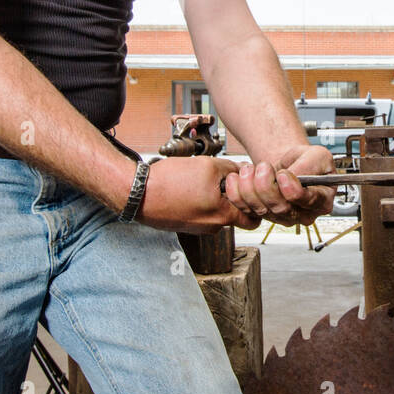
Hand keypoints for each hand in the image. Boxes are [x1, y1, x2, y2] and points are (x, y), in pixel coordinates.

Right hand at [136, 157, 261, 233]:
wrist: (137, 193)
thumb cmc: (170, 182)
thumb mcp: (208, 166)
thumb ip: (232, 169)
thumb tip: (243, 171)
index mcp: (222, 217)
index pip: (254, 217)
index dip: (257, 199)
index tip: (251, 185)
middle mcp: (212, 227)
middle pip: (236, 211)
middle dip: (235, 193)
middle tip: (227, 177)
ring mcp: (197, 227)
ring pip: (217, 209)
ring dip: (216, 194)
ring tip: (204, 178)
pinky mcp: (184, 223)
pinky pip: (201, 210)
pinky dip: (201, 198)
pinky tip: (190, 185)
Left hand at [222, 144, 335, 225]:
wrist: (291, 164)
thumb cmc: (308, 161)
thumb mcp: (318, 155)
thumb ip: (309, 166)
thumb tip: (293, 176)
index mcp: (322, 200)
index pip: (310, 201)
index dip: (294, 190)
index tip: (283, 175)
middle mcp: (303, 214)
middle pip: (283, 208)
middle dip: (267, 186)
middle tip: (263, 166)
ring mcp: (283, 217)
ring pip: (263, 210)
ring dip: (250, 188)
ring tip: (249, 169)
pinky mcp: (265, 216)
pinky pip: (247, 210)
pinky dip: (237, 195)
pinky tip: (236, 180)